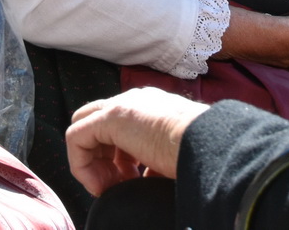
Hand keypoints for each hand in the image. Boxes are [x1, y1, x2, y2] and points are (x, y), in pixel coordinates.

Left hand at [67, 88, 206, 195]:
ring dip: (93, 165)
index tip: (133, 182)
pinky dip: (82, 165)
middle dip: (102, 159)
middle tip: (117, 186)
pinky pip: (76, 137)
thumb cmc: (202, 157)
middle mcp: (136, 100)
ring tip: (111, 189)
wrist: (212, 144)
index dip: (118, 159)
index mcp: (153, 108)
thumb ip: (157, 163)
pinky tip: (103, 187)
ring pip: (84, 129)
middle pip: (98, 126)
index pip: (121, 128)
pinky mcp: (112, 116)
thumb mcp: (175, 156)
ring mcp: (123, 105)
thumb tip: (148, 180)